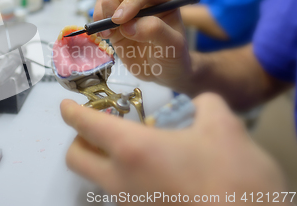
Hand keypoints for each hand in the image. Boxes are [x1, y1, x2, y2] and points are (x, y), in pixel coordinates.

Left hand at [60, 93, 287, 204]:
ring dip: (104, 161)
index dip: (72, 111)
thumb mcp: (225, 128)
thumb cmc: (233, 177)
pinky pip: (122, 195)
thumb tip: (202, 103)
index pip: (86, 125)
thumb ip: (206, 106)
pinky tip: (157, 172)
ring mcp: (130, 205)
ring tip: (136, 148)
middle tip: (100, 128)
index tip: (67, 105)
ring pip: (98, 180)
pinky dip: (127, 179)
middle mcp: (121, 180)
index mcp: (132, 149)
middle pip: (76, 159)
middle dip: (79, 140)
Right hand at [93, 0, 192, 90]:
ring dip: (101, 12)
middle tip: (111, 23)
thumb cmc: (173, 57)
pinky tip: (104, 36)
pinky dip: (96, 22)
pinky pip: (99, 14)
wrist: (164, 73)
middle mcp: (142, 1)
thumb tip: (128, 26)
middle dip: (111, 1)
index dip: (131, 0)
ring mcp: (126, 12)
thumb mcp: (174, 46)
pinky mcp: (114, 24)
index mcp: (162, 0)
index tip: (122, 20)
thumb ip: (156, 32)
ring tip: (108, 33)